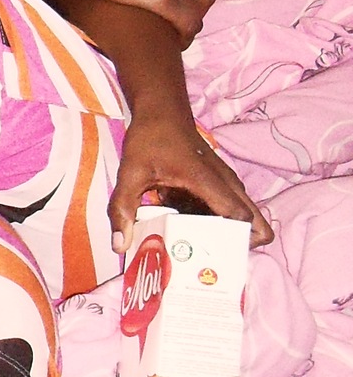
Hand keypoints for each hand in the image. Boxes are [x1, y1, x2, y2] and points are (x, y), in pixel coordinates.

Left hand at [107, 108, 272, 254]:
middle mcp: (226, 185)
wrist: (162, 111)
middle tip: (215, 266)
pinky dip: (218, 226)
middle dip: (242, 247)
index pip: (239, 217)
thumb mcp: (131, 172)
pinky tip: (190, 236)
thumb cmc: (150, 138)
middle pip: (256, 223)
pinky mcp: (219, 186)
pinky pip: (228, 212)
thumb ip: (123, 208)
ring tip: (202, 257)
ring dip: (230, 238)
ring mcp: (225, 185)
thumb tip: (119, 246)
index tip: (219, 263)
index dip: (236, 242)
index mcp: (209, 182)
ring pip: (244, 218)